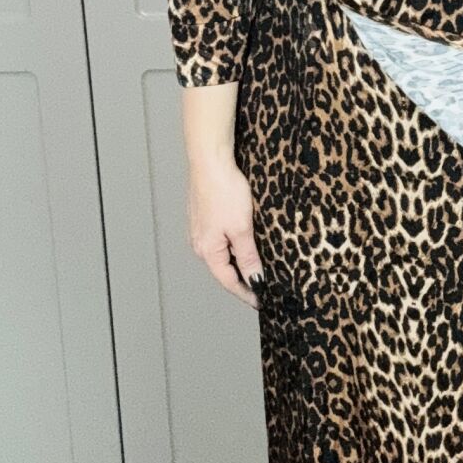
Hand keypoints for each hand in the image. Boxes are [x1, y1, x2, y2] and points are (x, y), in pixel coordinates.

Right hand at [186, 153, 262, 307]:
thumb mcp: (242, 229)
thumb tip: (254, 280)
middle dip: (242, 279)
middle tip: (263, 288)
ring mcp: (201, 229)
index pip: (229, 281)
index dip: (246, 292)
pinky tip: (246, 244)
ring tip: (258, 269)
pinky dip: (234, 246)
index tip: (261, 301)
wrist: (211, 161)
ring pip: (222, 254)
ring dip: (239, 262)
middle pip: (224, 269)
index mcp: (207, 250)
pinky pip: (221, 239)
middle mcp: (200, 243)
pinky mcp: (205, 217)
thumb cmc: (224, 191)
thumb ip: (248, 257)